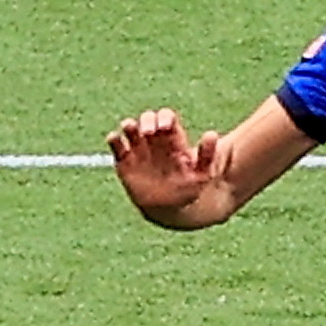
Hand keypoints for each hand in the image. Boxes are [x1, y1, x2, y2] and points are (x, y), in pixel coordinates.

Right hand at [107, 108, 221, 223]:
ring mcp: (138, 149)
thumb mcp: (202, 174)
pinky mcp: (124, 161)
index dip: (165, 117)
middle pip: (147, 120)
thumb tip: (212, 134)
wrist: (168, 208)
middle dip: (147, 120)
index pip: (166, 118)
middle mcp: (154, 141)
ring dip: (129, 125)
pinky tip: (115, 139)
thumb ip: (207, 156)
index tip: (166, 125)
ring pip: (131, 129)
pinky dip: (114, 139)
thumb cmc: (187, 189)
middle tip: (150, 131)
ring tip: (130, 128)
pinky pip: (116, 145)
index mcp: (172, 139)